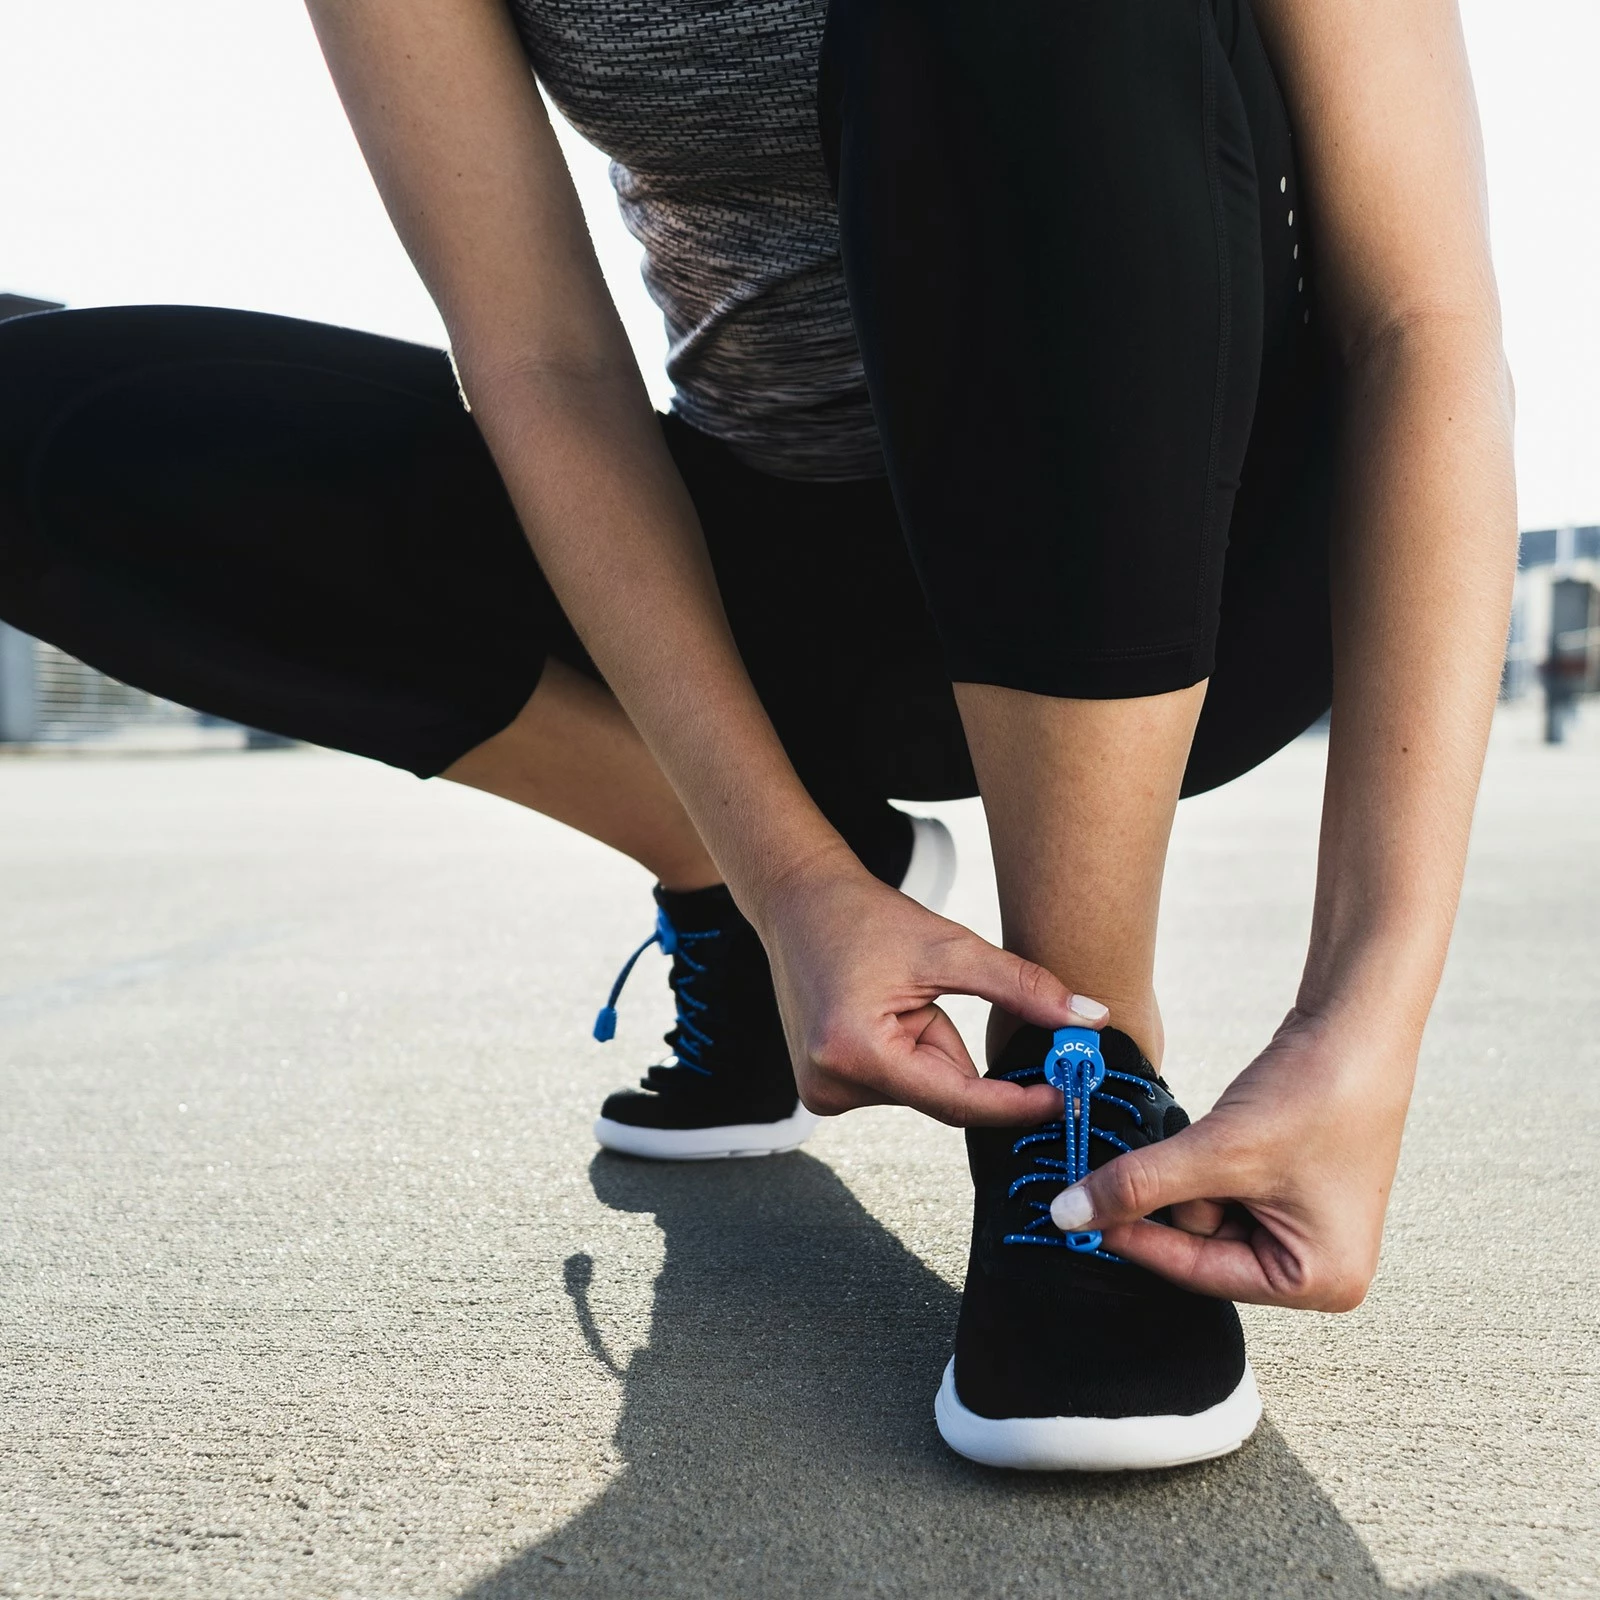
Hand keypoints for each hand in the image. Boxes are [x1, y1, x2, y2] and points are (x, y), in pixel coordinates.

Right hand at [751, 853, 1109, 1126]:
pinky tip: (883, 1009)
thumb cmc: (865, 917)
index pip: (958, 1102)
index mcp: (856, 1053)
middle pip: (940, 1094)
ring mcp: (823, 1092)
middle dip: (958, 1051)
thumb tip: (1090, 1020)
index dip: (1018, 1101)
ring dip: (931, 1048)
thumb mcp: (951, 947)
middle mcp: (831, 1086)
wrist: (799, 901)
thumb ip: (1023, 988)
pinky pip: (898, 1082)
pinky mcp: (825, 1087)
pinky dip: (909, 1051)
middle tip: (938, 994)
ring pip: (921, 1089)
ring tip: (896, 994)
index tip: (1067, 1094)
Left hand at [1048, 1008, 1417, 1309]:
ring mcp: (1309, 1229)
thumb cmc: (1313, 1096)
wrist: (1358, 1027)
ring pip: (1209, 1213)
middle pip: (1204, 1246)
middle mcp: (1321, 1270)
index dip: (1137, 1240)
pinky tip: (1234, 1126)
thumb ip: (1138, 1186)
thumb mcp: (1217, 1151)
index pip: (1200, 1275)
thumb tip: (1068, 1216)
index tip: (1079, 1219)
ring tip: (1232, 1130)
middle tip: (1190, 1150)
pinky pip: (1226, 1188)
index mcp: (1319, 1283)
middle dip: (1182, 1195)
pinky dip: (1210, 1160)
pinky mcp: (1294, 1191)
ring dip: (1196, 1172)